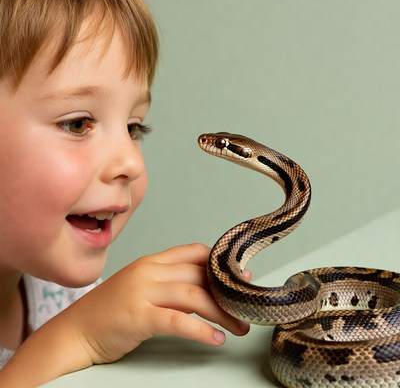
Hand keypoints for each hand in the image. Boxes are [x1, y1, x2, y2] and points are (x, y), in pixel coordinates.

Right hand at [77, 243, 249, 363]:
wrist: (76, 331)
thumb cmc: (111, 311)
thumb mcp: (141, 286)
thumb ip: (168, 282)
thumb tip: (204, 287)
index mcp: (151, 261)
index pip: (193, 251)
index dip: (218, 263)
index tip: (238, 277)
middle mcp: (149, 271)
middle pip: (198, 275)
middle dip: (226, 293)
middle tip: (244, 308)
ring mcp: (142, 292)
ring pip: (193, 296)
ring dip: (221, 313)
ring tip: (238, 328)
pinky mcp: (137, 316)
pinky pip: (177, 321)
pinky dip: (200, 330)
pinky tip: (215, 339)